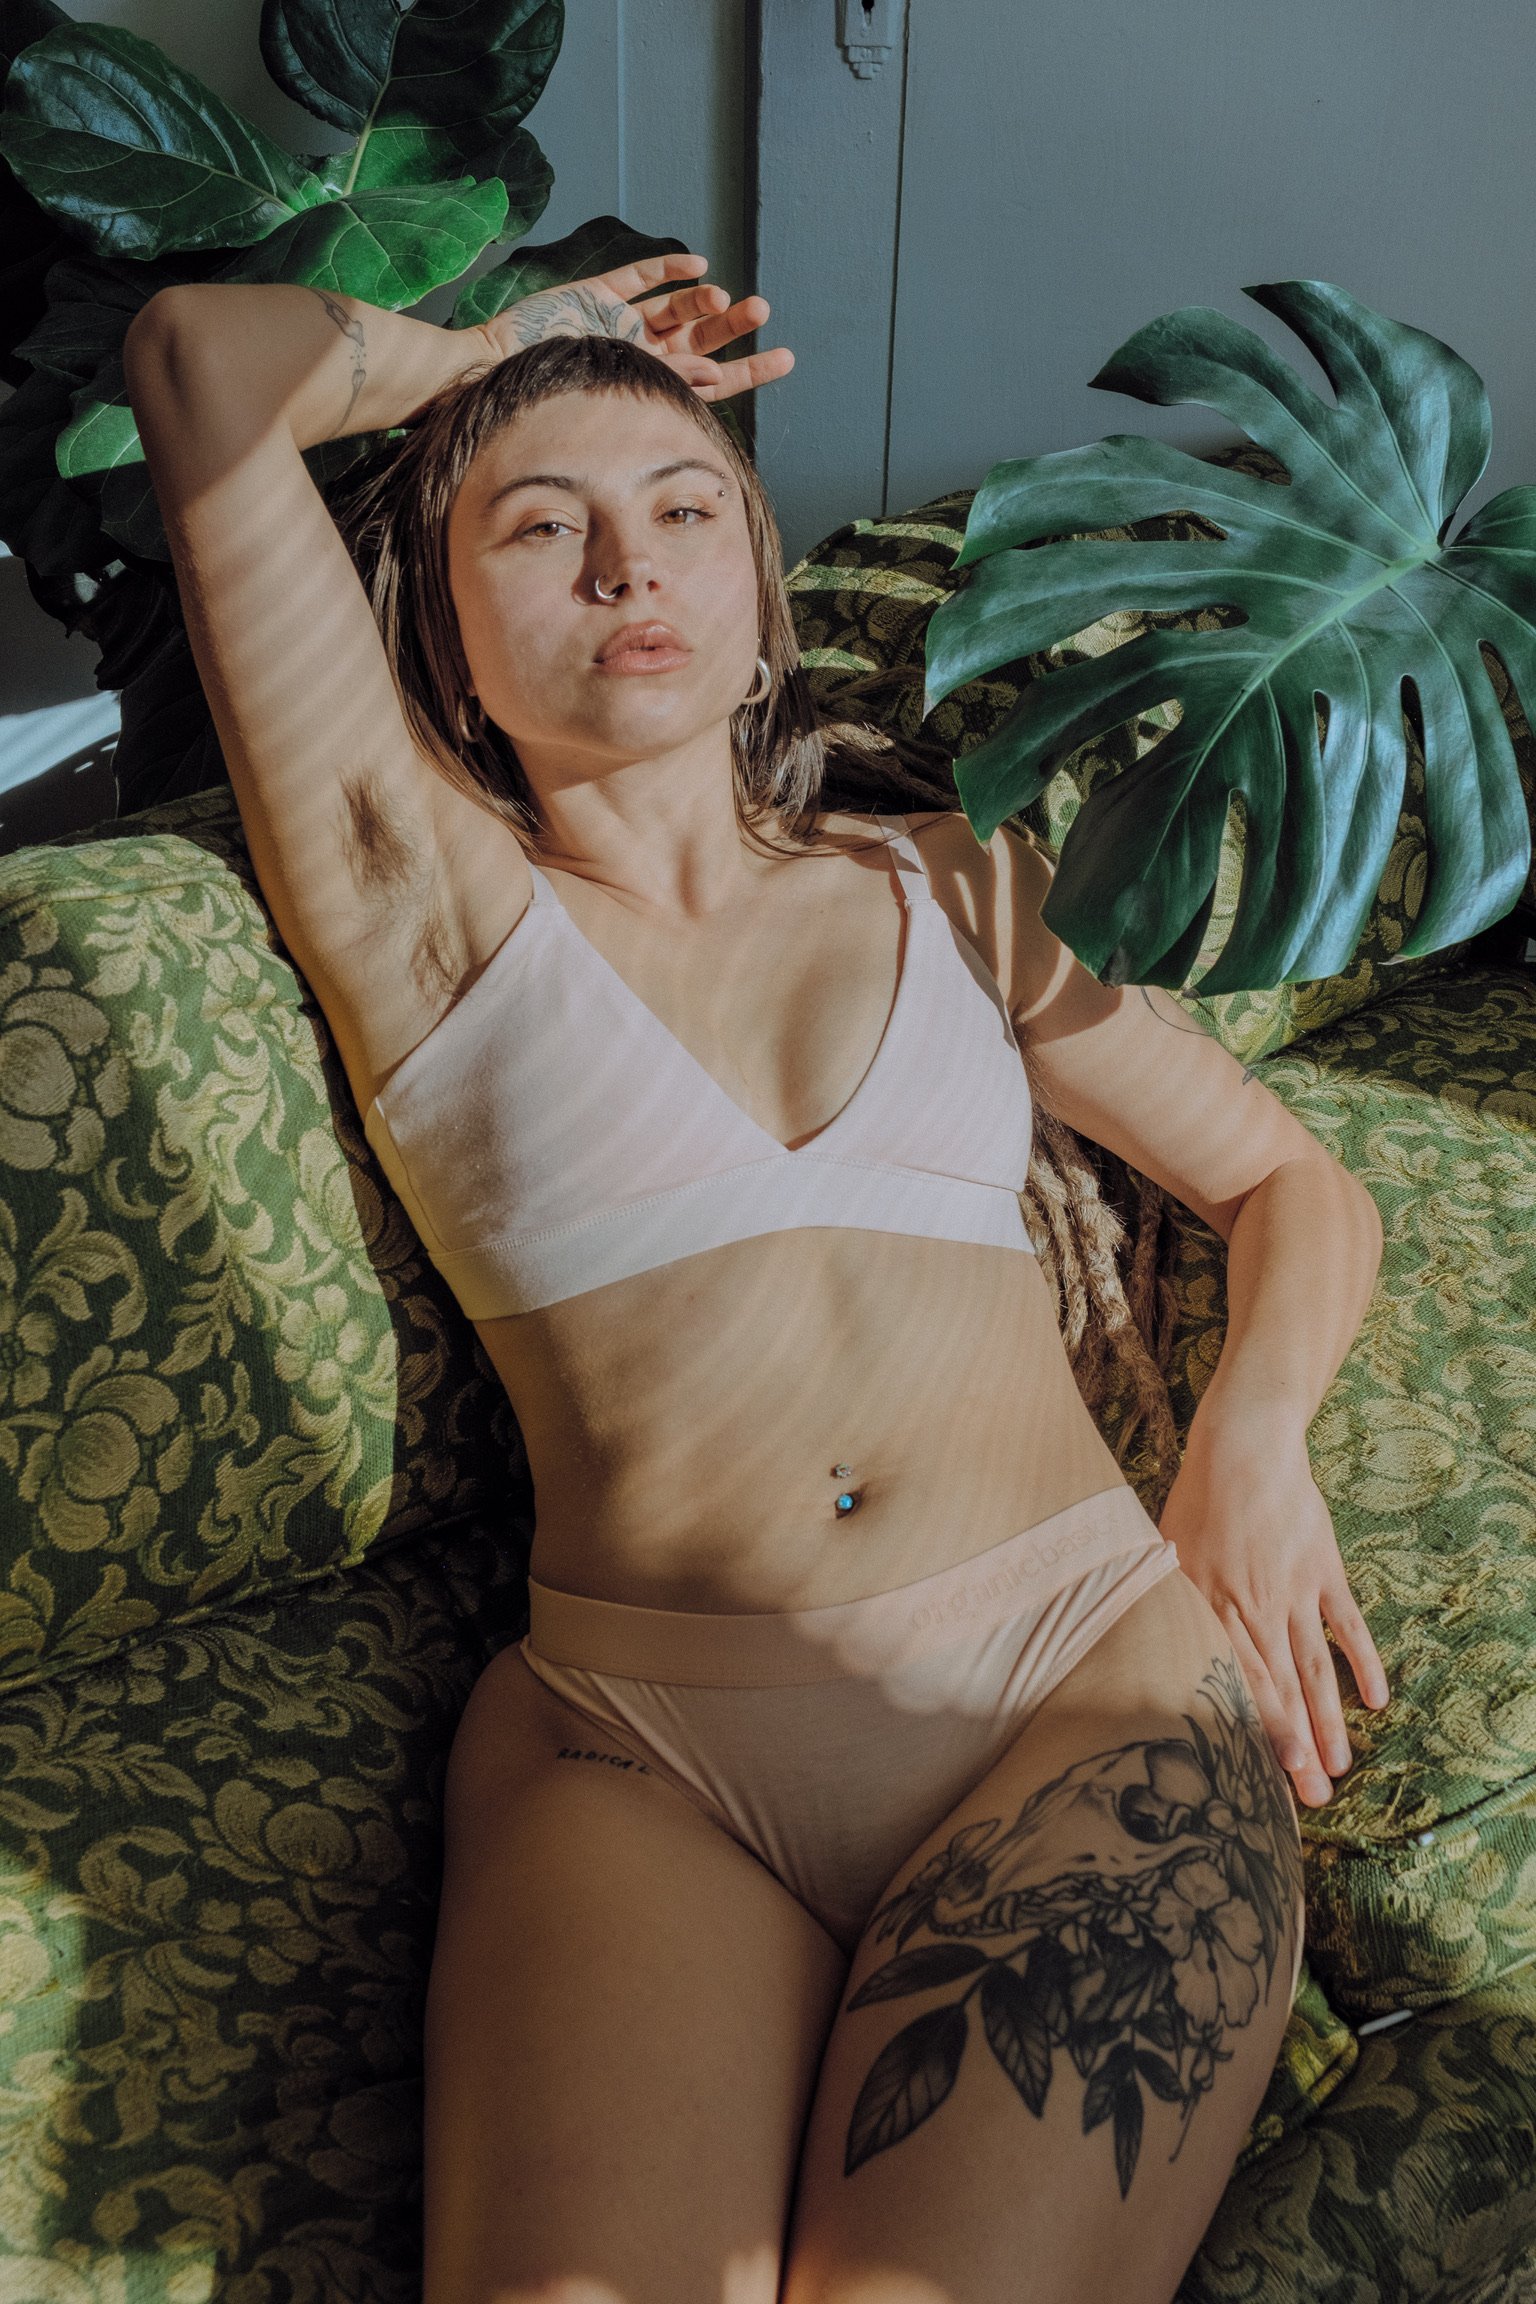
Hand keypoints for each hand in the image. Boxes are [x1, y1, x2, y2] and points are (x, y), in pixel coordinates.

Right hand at [476, 251, 793, 402]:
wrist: (495, 379)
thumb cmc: (549, 408)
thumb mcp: (615, 410)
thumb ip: (662, 398)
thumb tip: (713, 386)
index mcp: (651, 391)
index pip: (714, 381)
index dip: (750, 369)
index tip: (787, 358)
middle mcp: (642, 357)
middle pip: (701, 338)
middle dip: (733, 325)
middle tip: (763, 311)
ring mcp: (620, 325)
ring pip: (675, 308)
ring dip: (701, 300)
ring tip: (723, 296)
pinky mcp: (597, 296)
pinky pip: (639, 279)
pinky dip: (668, 270)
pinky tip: (698, 265)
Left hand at [1157, 1417, 1390, 1809]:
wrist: (1245, 1446)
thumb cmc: (1195, 1497)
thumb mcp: (1161, 1549)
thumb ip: (1159, 1600)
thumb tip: (1129, 1644)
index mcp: (1214, 1606)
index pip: (1240, 1682)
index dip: (1258, 1730)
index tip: (1270, 1775)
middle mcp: (1258, 1607)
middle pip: (1283, 1689)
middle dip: (1298, 1746)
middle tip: (1313, 1797)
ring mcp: (1297, 1591)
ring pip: (1316, 1668)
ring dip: (1330, 1720)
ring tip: (1341, 1766)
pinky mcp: (1325, 1571)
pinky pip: (1348, 1625)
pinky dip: (1364, 1662)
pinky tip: (1377, 1700)